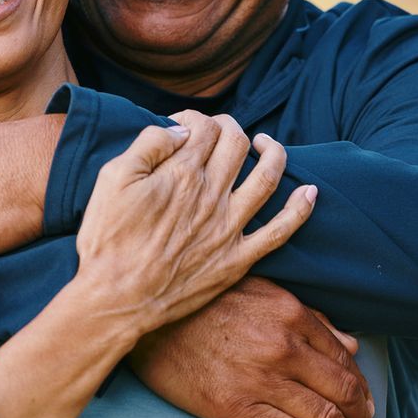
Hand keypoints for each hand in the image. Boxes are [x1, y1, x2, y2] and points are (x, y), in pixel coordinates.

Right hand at [74, 111, 315, 338]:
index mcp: (181, 174)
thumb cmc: (107, 240)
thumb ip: (147, 145)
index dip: (194, 118)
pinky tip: (310, 192)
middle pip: (236, 144)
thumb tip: (180, 129)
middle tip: (217, 133)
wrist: (116, 299)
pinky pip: (280, 231)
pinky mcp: (237, 258)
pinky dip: (300, 209)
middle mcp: (212, 195)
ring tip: (267, 145)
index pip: (204, 127)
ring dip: (274, 153)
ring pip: (267, 177)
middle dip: (229, 128)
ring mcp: (229, 227)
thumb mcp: (111, 180)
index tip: (181, 126)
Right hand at [131, 277, 374, 417]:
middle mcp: (285, 346)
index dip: (362, 390)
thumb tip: (349, 344)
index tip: (366, 408)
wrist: (141, 317)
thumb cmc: (196, 303)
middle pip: (345, 392)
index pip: (345, 360)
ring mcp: (262, 379)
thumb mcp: (256, 293)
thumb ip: (306, 316)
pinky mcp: (237, 408)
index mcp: (291, 314)